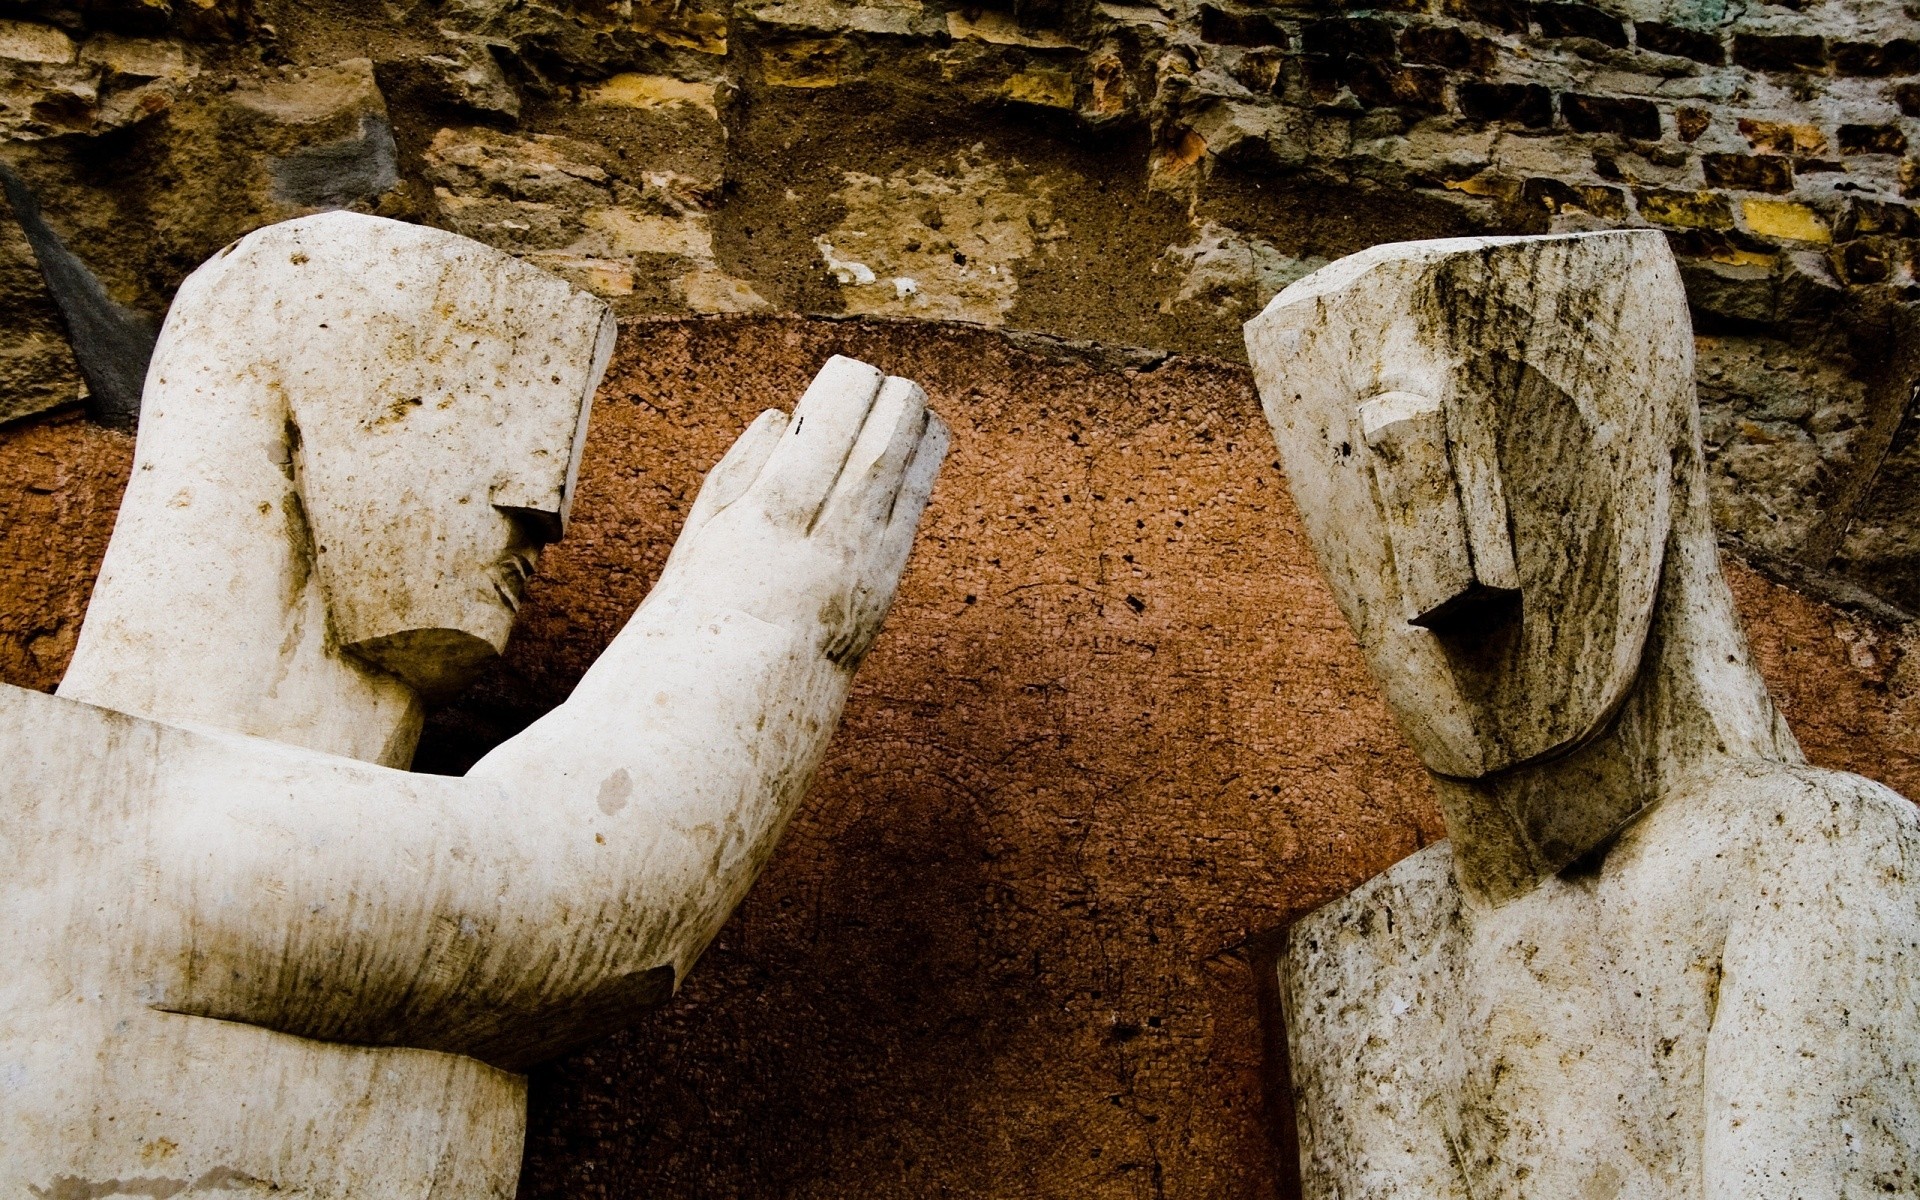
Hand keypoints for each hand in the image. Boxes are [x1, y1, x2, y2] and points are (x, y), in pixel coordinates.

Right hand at [648, 355, 947, 667]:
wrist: (736, 703)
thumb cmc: (702, 610)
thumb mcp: (699, 535)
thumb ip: (741, 470)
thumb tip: (785, 414)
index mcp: (769, 520)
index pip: (827, 430)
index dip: (846, 390)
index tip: (846, 371)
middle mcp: (826, 543)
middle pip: (880, 447)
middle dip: (890, 401)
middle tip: (883, 378)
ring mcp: (864, 569)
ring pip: (908, 475)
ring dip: (915, 428)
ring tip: (907, 399)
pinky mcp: (886, 589)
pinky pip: (914, 512)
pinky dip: (921, 469)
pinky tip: (922, 441)